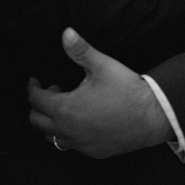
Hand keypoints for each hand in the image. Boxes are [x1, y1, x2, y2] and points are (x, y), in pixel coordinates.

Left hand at [27, 28, 173, 157]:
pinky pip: (71, 145)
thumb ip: (80, 50)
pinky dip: (68, 134)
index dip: (32, 87)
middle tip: (54, 90)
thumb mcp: (102, 65)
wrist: (152, 116)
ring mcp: (80, 144)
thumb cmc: (126, 90)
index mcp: (65, 109)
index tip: (35, 80)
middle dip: (39, 105)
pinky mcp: (92, 152)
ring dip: (51, 122)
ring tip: (66, 107)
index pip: (35, 100)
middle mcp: (68, 130)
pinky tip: (82, 120)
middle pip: (36, 121)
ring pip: (51, 137)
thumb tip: (66, 32)